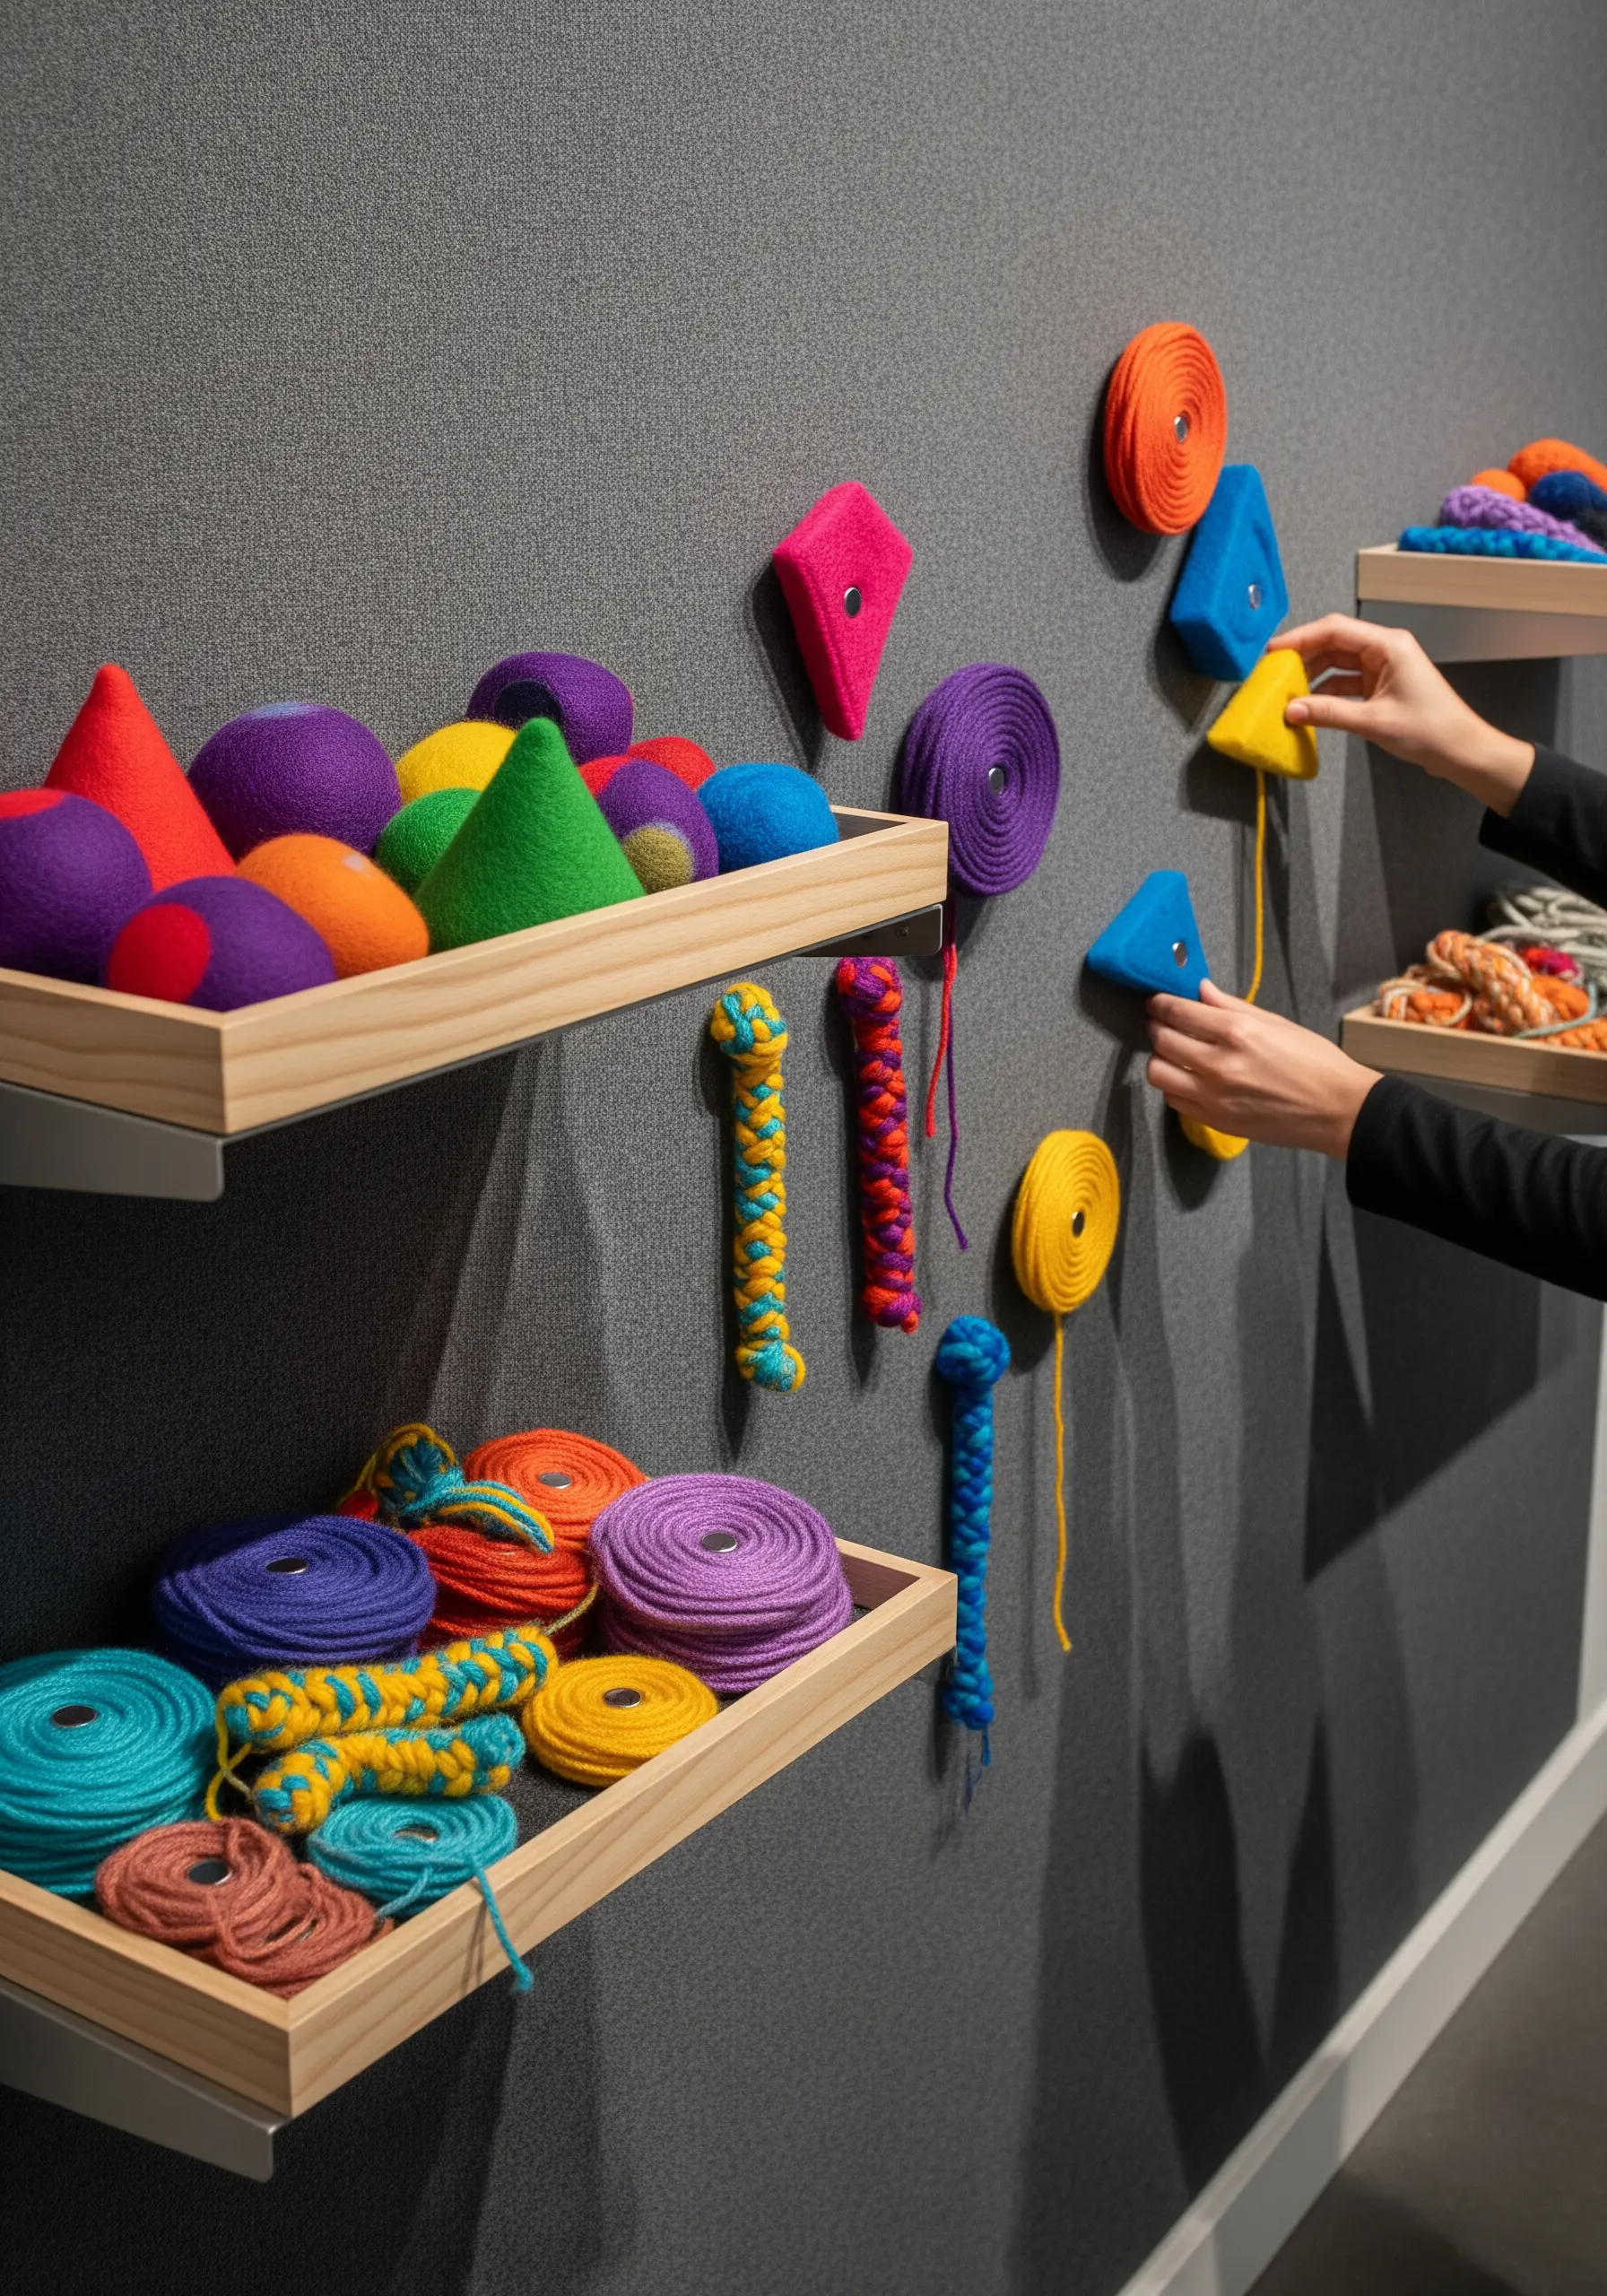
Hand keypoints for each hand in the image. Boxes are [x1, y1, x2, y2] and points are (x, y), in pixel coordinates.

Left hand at [1146, 980, 1380, 1159]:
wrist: (1338, 1110)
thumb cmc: (1315, 1063)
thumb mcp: (1277, 1023)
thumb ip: (1231, 1006)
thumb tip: (1201, 989)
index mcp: (1238, 1034)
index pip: (1178, 1012)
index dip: (1160, 1003)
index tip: (1156, 1001)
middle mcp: (1220, 1065)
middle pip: (1162, 1041)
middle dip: (1156, 1027)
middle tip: (1162, 1022)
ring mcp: (1215, 1097)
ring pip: (1158, 1074)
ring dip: (1160, 1059)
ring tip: (1174, 1052)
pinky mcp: (1216, 1121)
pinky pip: (1174, 1100)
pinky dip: (1174, 1086)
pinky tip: (1188, 1077)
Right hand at [1270, 614, 1533, 815]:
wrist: (1461, 751)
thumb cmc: (1431, 731)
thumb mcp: (1373, 721)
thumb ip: (1328, 713)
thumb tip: (1292, 709)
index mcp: (1389, 645)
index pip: (1335, 630)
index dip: (1300, 638)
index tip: (1274, 652)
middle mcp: (1386, 649)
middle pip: (1334, 642)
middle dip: (1303, 656)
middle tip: (1274, 673)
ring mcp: (1383, 666)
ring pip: (1337, 662)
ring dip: (1312, 675)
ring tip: (1286, 690)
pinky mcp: (1381, 684)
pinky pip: (1346, 681)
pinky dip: (1326, 691)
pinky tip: (1309, 704)